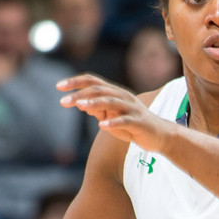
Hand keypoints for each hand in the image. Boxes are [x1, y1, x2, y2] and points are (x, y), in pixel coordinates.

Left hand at [57, 74, 176, 153]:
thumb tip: (80, 103)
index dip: (76, 82)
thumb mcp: (111, 117)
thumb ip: (97, 109)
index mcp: (115, 93)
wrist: (160, 136)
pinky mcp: (139, 122)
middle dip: (80, 94)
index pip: (93, 82)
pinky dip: (114, 122)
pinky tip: (102, 126)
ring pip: (112, 102)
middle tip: (63, 101)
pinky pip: (125, 121)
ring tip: (80, 106)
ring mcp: (132, 109)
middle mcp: (123, 97)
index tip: (59, 87)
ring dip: (95, 103)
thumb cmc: (133, 126)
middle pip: (100, 90)